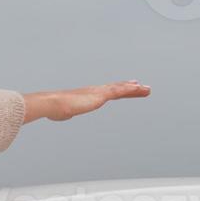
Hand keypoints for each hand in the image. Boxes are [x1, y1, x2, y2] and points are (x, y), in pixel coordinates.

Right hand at [23, 81, 150, 122]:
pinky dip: (130, 89)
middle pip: (116, 88)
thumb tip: (57, 114)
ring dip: (135, 89)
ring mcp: (98, 92)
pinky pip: (119, 91)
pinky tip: (139, 88)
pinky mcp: (101, 95)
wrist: (53, 104)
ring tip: (147, 89)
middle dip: (129, 88)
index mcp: (87, 95)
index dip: (115, 90)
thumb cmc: (53, 108)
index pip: (105, 92)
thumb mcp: (61, 111)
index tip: (124, 88)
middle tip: (140, 86)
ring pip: (121, 89)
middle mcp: (94, 91)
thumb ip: (63, 112)